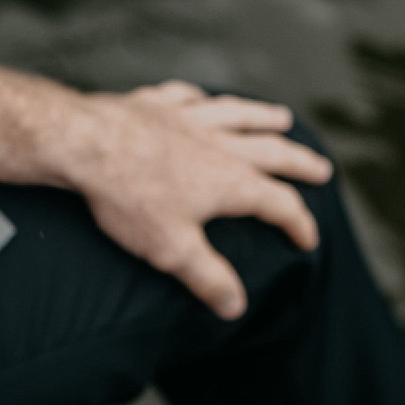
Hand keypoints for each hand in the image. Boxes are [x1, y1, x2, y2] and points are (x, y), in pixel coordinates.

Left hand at [65, 81, 333, 319]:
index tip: (308, 241)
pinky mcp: (154, 104)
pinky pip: (186, 98)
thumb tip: (235, 307)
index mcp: (229, 182)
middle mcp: (217, 144)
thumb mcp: (172, 250)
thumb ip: (208, 278)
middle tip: (322, 169)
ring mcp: (186, 119)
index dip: (299, 224)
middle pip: (271, 151)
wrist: (82, 144)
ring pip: (236, 114)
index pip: (279, 205)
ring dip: (261, 117)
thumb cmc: (128, 197)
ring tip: (281, 117)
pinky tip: (201, 99)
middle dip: (300, 162)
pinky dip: (200, 99)